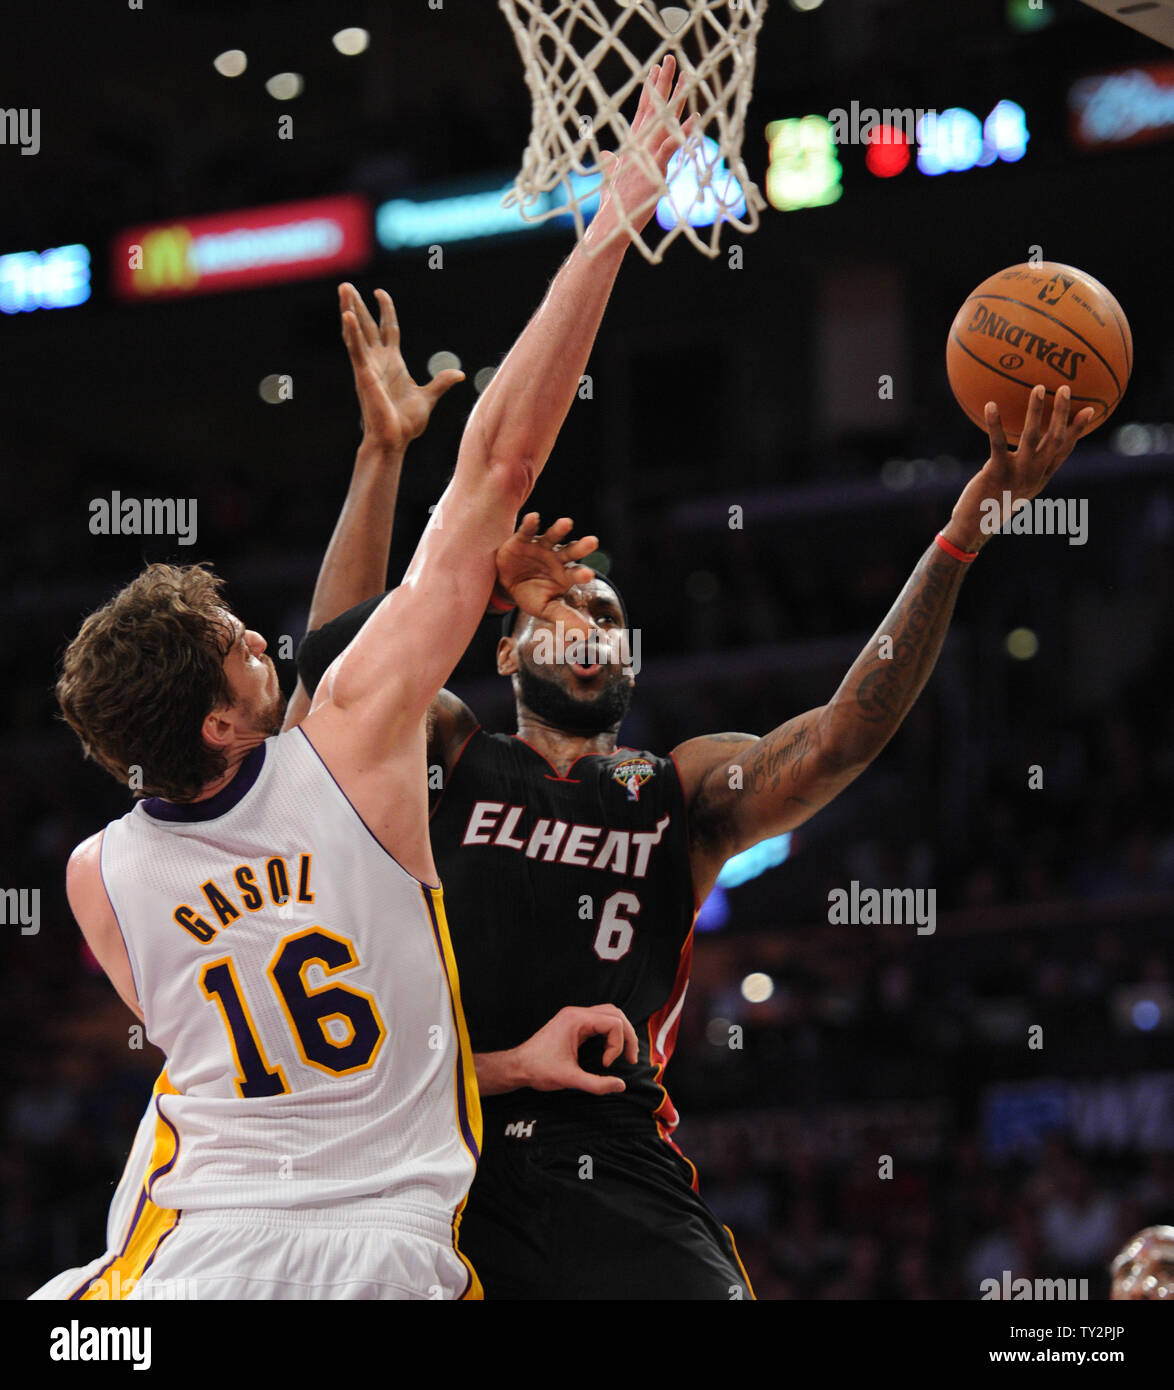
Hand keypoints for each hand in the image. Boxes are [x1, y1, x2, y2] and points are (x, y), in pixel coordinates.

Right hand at [339, 282, 463, 451]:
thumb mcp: (428, 397)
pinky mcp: (364, 375)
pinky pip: (356, 350)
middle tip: (346, 285)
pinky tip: (347, 315)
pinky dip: (352, 332)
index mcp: (393, 363)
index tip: (380, 292)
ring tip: (342, 289)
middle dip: (358, 305)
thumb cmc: (407, 423)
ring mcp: (369, 366)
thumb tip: (459, 374)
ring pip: (357, 332)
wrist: (395, 440)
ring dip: (349, 310)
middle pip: (367, 326)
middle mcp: (378, 361)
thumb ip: (440, 383)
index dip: (385, 310)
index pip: (387, 329)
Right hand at [496, 513, 598, 635]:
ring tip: (566, 523)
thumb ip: (564, 618)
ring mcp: (541, 546)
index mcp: (564, 574)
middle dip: (581, 547)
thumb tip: (587, 634)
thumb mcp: (546, 608)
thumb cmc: (531, 594)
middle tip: (593, 542)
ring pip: (552, 537)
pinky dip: (530, 524)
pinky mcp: (523, 539)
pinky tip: (534, 517)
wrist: (505, 584)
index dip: (581, 574)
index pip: (575, 574)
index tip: (588, 575)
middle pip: (571, 551)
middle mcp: (556, 558)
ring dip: (559, 529)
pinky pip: (528, 530)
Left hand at [514, 1004, 638, 1095]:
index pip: (613, 1023)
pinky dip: (609, 1034)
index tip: (606, 1064)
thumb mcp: (570, 1079)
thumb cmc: (539, 1070)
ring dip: (620, 1033)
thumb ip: (597, 1084)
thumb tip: (621, 1085)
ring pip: (609, 1015)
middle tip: (631, 1058)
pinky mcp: (573, 1024)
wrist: (518, 1066)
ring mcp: (574, 1017)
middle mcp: (577, 1013)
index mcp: (576, 1020)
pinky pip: (599, 1021)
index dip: (617, 1045)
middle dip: (627, 1036)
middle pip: (615, 1014)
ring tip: (625, 1054)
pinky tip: (609, 1050)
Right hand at [597, 55, 696, 235]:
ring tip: (687, 77)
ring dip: (676, 99)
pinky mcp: (654, 170)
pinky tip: (695, 119)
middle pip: (653, 108)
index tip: (655, 69)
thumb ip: (611, 163)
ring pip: (664, 121)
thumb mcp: (613, 178)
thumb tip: (605, 154)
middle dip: (662, 83)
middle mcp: (640, 146)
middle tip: (670, 58)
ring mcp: (647, 156)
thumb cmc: (614, 205)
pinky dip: (682, 133)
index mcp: (633, 146)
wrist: (611, 224)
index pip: (643, 111)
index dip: (650, 90)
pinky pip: (671, 147)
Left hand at [944, 384, 1094, 552]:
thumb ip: (1024, 468)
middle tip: (1066, 388)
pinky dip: (995, 423)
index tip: (1091, 408)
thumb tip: (1024, 450)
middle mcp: (1035, 474)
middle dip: (1062, 413)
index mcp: (1041, 475)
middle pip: (1055, 439)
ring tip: (1038, 388)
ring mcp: (1018, 473)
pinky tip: (991, 405)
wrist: (976, 526)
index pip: (1065, 449)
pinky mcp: (997, 472)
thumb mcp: (1015, 486)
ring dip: (1036, 411)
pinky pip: (997, 443)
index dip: (1077, 429)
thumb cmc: (992, 504)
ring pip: (1031, 437)